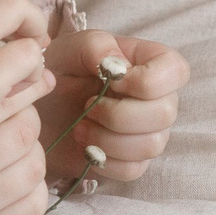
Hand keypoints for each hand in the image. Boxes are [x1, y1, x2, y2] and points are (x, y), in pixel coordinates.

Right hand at [0, 103, 50, 214]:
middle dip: (27, 125)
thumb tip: (22, 80)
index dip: (18, 100)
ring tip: (14, 154)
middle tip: (13, 125)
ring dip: (32, 155)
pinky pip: (34, 207)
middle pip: (25, 137)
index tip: (10, 101)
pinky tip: (16, 182)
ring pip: (35, 170)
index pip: (8, 109)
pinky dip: (34, 189)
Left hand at [36, 31, 187, 185]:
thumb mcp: (70, 48)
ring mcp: (149, 132)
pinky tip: (85, 147)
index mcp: (149, 63)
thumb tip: (119, 66)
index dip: (147, 80)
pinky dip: (104, 161)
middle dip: (118, 114)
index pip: (176, 70)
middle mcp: (158, 98)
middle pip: (165, 114)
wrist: (39, 109)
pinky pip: (133, 169)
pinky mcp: (132, 160)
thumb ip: (96, 45)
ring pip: (152, 145)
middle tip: (86, 107)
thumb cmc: (59, 71)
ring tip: (80, 127)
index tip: (111, 81)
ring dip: (107, 138)